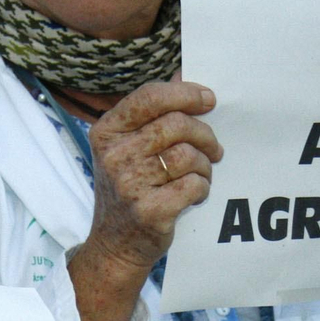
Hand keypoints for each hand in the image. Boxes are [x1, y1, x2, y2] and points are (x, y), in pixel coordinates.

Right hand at [78, 80, 222, 275]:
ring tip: (200, 174)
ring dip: (204, 165)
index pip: (150, 97)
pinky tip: (194, 194)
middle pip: (176, 125)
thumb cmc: (128, 189)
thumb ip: (153, 113)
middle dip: (205, 135)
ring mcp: (129, 184)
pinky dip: (202, 188)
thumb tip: (184, 75)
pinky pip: (194, 185)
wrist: (115, 245)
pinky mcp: (149, 211)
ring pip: (188, 156)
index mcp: (106, 132)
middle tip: (214, 149)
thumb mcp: (128, 147)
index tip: (209, 100)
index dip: (185, 94)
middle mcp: (113, 156)